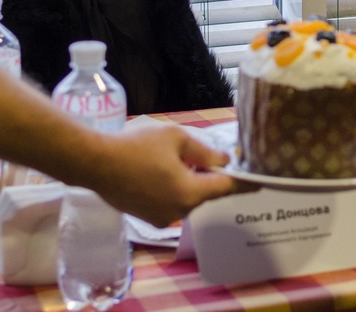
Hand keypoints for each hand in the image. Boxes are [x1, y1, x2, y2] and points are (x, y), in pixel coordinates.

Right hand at [91, 123, 249, 226]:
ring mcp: (160, 217)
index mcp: (190, 193)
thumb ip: (204, 151)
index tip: (260, 182)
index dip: (244, 183)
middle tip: (209, 157)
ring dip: (188, 182)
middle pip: (204, 193)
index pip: (226, 188)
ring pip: (185, 197)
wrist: (94, 162)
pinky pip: (168, 201)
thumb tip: (223, 160)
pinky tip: (160, 170)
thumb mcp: (176, 138)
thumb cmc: (136, 146)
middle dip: (208, 176)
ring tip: (177, 159)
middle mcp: (178, 211)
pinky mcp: (145, 217)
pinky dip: (171, 188)